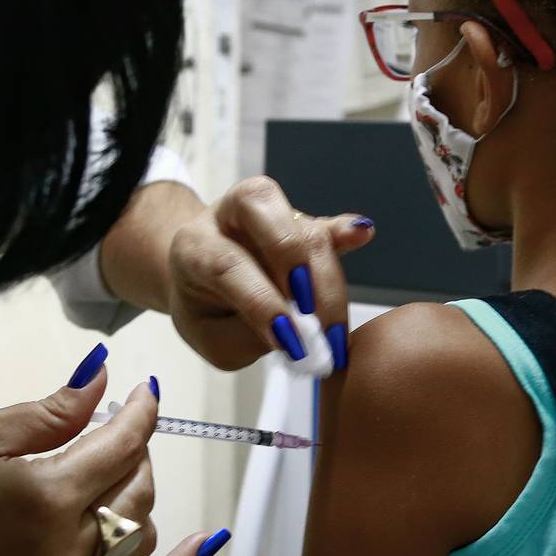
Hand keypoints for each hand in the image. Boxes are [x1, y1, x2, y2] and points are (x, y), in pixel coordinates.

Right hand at [0, 347, 224, 555]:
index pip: (123, 441)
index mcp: (43, 495)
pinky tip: (203, 541)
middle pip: (138, 486)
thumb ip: (50, 410)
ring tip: (121, 472)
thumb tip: (102, 376)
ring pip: (142, 533)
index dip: (143, 408)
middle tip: (117, 429)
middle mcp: (65, 550)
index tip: (146, 390)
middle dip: (136, 448)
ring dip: (141, 495)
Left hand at [168, 176, 374, 370]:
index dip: (262, 303)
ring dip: (326, 279)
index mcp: (194, 246)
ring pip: (304, 229)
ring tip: (333, 331)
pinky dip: (344, 231)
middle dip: (300, 273)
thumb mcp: (209, 336)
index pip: (227, 266)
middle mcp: (229, 216)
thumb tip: (301, 333)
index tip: (291, 342)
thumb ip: (246, 336)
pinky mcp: (300, 221)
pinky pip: (325, 224)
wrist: (197, 276)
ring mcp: (268, 213)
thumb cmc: (204, 309)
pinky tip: (361, 233)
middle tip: (318, 326)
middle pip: (268, 221)